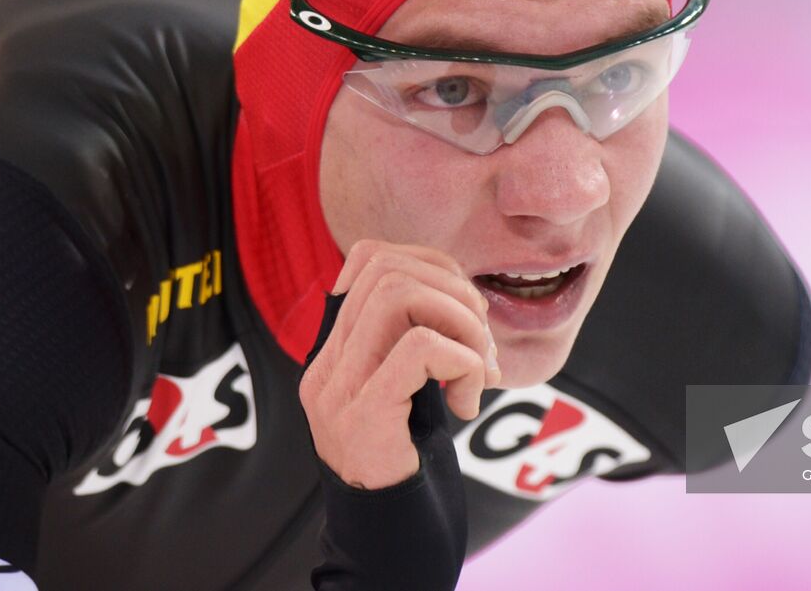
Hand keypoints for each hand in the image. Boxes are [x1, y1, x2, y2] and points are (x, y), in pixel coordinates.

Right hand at [298, 240, 500, 488]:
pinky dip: (464, 363)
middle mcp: (326, 368)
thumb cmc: (413, 473)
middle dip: (457, 294)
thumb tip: (461, 293)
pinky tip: (468, 403)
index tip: (466, 313)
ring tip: (480, 371)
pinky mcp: (363, 419)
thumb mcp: (414, 396)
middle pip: (388, 269)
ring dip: (463, 325)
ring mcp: (337, 393)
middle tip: (484, 346)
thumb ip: (418, 347)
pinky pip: (421, 349)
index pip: (369, 259)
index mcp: (335, 355)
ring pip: (401, 296)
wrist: (390, 551)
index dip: (432, 266)